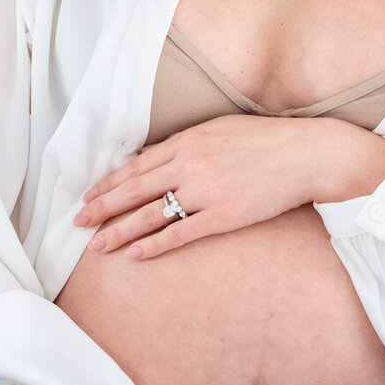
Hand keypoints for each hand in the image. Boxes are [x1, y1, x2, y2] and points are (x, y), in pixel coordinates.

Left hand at [72, 114, 329, 259]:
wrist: (306, 154)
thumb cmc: (265, 140)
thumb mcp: (219, 129)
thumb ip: (184, 143)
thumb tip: (152, 156)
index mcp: (188, 141)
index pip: (137, 166)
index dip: (109, 183)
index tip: (88, 196)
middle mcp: (191, 165)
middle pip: (135, 190)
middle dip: (102, 208)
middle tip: (77, 223)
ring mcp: (206, 191)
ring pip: (151, 214)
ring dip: (120, 231)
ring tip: (96, 245)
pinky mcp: (224, 216)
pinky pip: (180, 233)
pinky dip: (154, 245)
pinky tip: (134, 255)